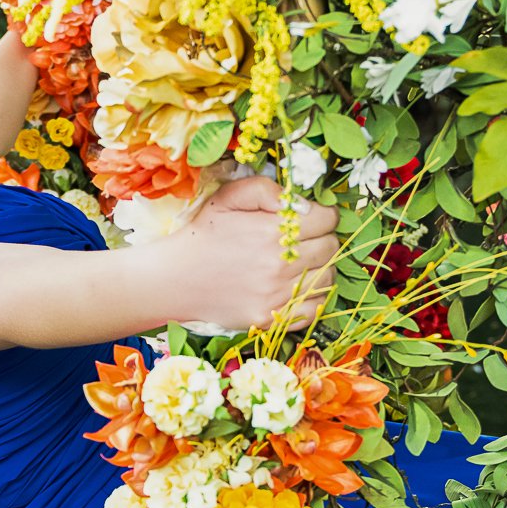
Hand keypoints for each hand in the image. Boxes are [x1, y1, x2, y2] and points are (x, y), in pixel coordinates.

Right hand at [162, 176, 338, 332]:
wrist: (175, 279)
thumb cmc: (204, 235)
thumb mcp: (228, 197)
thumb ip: (265, 189)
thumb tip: (300, 203)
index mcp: (272, 230)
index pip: (327, 219)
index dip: (321, 215)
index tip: (308, 219)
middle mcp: (279, 264)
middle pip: (330, 248)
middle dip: (322, 239)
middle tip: (302, 241)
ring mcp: (276, 294)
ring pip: (327, 278)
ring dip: (320, 268)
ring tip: (299, 263)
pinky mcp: (271, 318)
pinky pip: (314, 309)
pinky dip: (312, 298)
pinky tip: (296, 287)